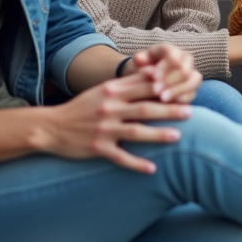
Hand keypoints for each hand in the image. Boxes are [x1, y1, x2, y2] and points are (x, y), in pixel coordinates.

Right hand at [39, 77, 191, 172]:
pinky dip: (136, 164)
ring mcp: (103, 129)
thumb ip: (127, 83)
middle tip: (190, 112)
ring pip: (135, 132)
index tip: (183, 89)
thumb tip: (155, 73)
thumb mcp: (102, 90)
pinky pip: (120, 157)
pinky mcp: (97, 148)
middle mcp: (108, 109)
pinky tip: (152, 169)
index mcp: (111, 91)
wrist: (51, 127)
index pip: (142, 87)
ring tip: (178, 136)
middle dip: (168, 110)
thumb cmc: (82, 107)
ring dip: (157, 135)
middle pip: (144, 108)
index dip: (164, 88)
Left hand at [131, 44, 202, 103]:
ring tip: (162, 98)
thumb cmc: (142, 68)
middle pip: (184, 69)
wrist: (146, 80)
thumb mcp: (138, 62)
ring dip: (177, 90)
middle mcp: (185, 60)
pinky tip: (169, 104)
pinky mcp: (192, 89)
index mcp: (171, 51)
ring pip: (192, 81)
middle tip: (156, 90)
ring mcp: (192, 74)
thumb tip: (139, 59)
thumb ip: (139, 60)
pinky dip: (181, 99)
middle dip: (170, 80)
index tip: (154, 77)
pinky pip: (191, 94)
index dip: (164, 67)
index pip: (173, 56)